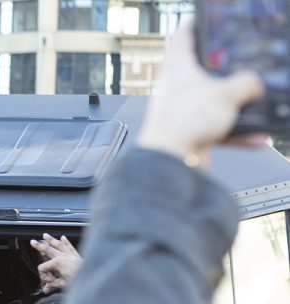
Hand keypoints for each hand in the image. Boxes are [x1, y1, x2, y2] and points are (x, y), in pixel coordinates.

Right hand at [30, 233, 82, 293]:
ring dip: (51, 240)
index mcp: (58, 262)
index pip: (43, 268)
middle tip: (32, 242)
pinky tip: (63, 238)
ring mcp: (70, 255)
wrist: (93, 279)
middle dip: (39, 246)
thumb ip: (53, 286)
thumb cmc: (79, 281)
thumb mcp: (63, 285)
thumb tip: (46, 289)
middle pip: (48, 250)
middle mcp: (63, 256)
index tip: (49, 283)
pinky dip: (66, 242)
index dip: (44, 276)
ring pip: (58, 245)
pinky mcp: (77, 257)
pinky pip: (70, 247)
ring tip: (45, 235)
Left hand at [136, 22, 266, 164]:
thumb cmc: (182, 123)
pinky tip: (256, 138)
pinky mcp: (189, 132)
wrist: (169, 162)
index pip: (183, 37)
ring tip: (257, 106)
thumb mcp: (227, 94)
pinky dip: (237, 132)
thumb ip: (247, 84)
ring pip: (213, 102)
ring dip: (236, 106)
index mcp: (178, 68)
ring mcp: (183, 110)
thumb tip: (254, 85)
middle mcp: (177, 88)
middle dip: (225, 69)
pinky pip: (218, 128)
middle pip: (202, 71)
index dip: (195, 25)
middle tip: (242, 64)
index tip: (206, 20)